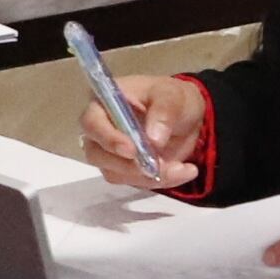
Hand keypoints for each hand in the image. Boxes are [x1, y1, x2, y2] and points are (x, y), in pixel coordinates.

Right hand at [77, 74, 207, 189]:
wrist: (187, 119)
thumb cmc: (173, 99)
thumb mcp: (174, 96)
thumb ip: (164, 112)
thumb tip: (153, 139)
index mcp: (105, 102)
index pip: (92, 123)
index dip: (107, 138)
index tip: (132, 150)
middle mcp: (101, 129)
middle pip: (97, 154)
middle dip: (128, 165)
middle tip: (158, 166)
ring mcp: (109, 152)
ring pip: (115, 173)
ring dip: (147, 176)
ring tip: (182, 168)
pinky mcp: (123, 170)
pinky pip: (134, 182)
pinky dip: (159, 181)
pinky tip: (182, 170)